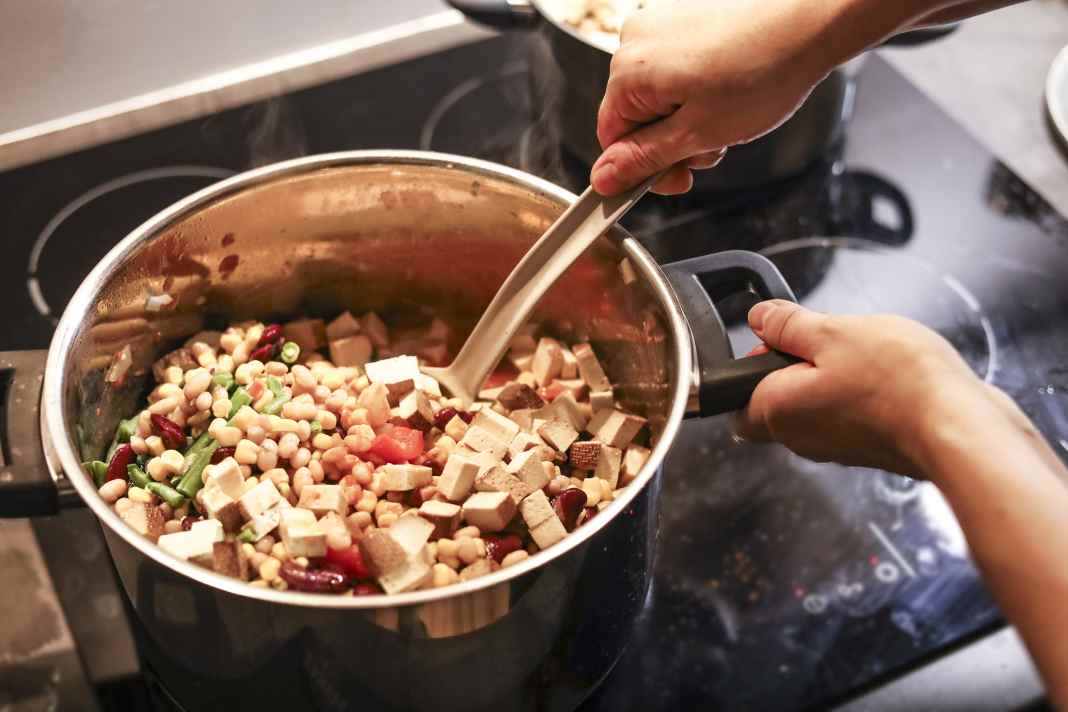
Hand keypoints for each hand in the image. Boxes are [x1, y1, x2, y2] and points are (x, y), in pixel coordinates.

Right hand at [592, 0, 841, 195]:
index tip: (678, 180)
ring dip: (688, 117)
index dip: (642, 167)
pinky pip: (678, 65)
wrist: (811, 18)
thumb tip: (602, 179)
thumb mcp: (697, 134)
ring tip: (729, 116)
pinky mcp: (687, 14)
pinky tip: (732, 88)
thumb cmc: (763, 71)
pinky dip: (699, 86)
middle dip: (672, 141)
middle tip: (713, 148)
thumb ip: (644, 159)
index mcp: (628, 72)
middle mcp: (635, 40)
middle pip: (635, 115)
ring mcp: (662, 22)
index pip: (611, 137)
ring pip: (659, 93)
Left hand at [733, 300, 990, 476]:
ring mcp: (837, 447)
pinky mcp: (870, 448)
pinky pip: (852, 414)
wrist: (959, 427)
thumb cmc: (897, 382)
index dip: (750, 368)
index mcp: (777, 412)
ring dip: (834, 375)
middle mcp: (800, 438)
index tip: (780, 340)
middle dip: (797, 364)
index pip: (736, 400)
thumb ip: (789, 325)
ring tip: (867, 353)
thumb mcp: (833, 332)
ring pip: (818, 404)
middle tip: (830, 340)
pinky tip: (889, 373)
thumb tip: (759, 317)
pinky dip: (862, 391)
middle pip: (778, 398)